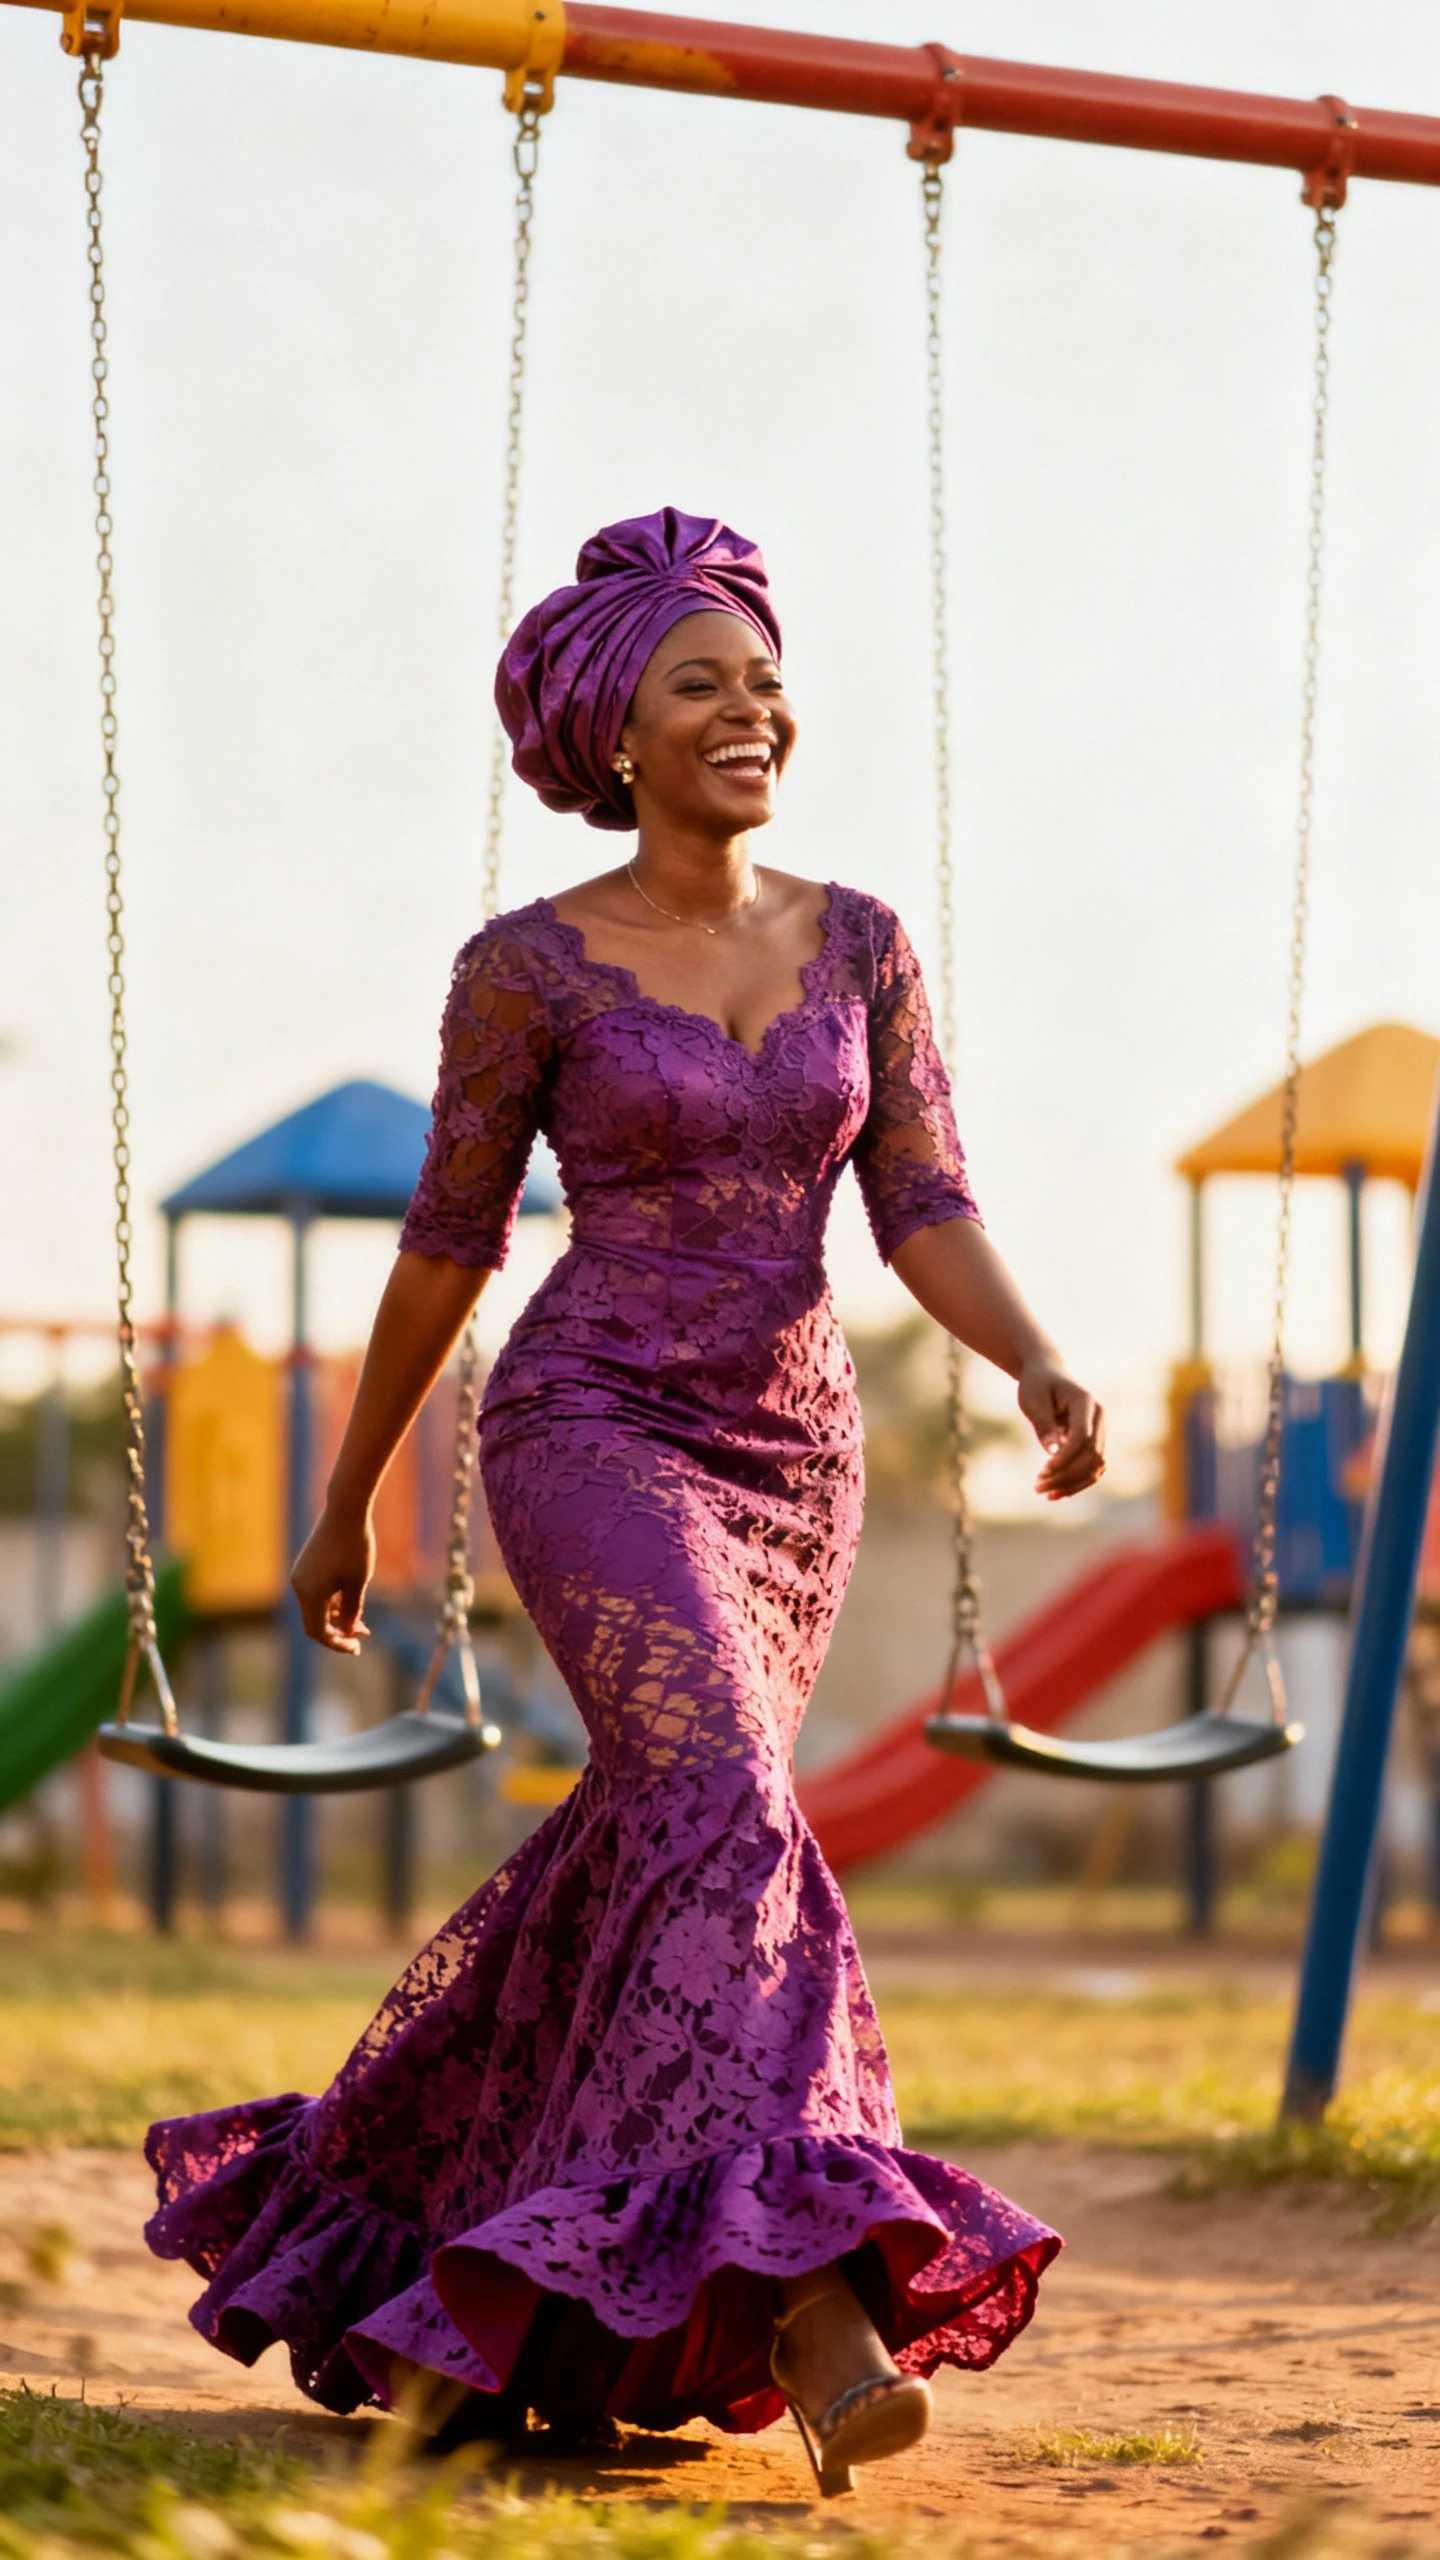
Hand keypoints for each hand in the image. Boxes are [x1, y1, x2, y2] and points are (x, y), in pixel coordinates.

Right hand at [291, 1505, 375, 1652]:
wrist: (346, 1509)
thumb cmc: (355, 1546)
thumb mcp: (358, 1583)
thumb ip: (352, 1610)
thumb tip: (347, 1630)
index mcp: (309, 1593)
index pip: (318, 1632)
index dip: (337, 1643)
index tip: (357, 1648)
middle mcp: (299, 1585)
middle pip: (315, 1621)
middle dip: (338, 1632)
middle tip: (363, 1636)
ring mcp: (301, 1574)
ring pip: (317, 1607)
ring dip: (337, 1617)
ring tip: (362, 1622)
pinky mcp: (306, 1565)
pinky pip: (316, 1592)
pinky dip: (332, 1601)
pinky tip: (351, 1602)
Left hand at [1017, 1358, 1105, 1501]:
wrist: (1047, 1374)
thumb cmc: (1037, 1384)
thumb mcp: (1033, 1399)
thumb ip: (1044, 1424)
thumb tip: (1052, 1451)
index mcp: (1085, 1402)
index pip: (1082, 1436)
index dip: (1064, 1457)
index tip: (1042, 1471)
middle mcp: (1098, 1418)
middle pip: (1092, 1455)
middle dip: (1066, 1475)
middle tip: (1037, 1487)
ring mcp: (1100, 1431)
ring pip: (1096, 1466)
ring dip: (1073, 1483)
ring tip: (1046, 1494)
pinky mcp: (1094, 1442)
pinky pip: (1093, 1468)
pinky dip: (1078, 1482)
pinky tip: (1057, 1493)